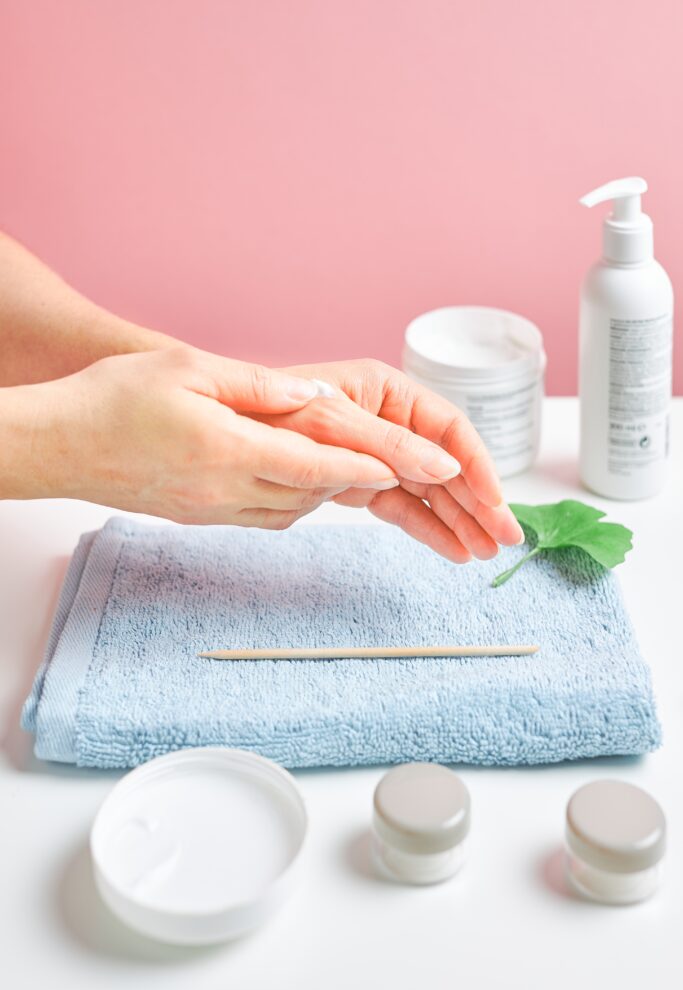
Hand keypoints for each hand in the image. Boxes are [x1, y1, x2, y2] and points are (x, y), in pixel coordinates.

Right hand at [12, 348, 398, 525]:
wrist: (57, 446)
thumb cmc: (113, 399)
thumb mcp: (187, 371)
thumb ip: (257, 386)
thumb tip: (311, 396)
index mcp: (228, 450)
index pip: (317, 466)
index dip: (371, 468)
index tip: (416, 470)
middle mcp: (225, 490)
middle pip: (313, 492)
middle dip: (361, 480)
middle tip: (404, 467)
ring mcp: (211, 510)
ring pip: (291, 509)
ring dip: (328, 490)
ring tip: (359, 470)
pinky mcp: (198, 518)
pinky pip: (262, 517)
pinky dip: (292, 501)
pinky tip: (297, 482)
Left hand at [255, 359, 523, 561]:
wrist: (219, 441)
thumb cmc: (268, 417)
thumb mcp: (330, 424)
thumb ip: (389, 444)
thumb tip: (447, 467)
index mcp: (387, 393)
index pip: (449, 430)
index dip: (478, 466)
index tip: (496, 503)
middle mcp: (388, 422)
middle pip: (448, 464)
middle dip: (479, 502)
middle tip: (508, 540)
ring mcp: (375, 455)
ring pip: (430, 490)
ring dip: (461, 521)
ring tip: (486, 553)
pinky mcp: (358, 483)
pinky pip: (403, 507)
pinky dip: (428, 528)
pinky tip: (454, 550)